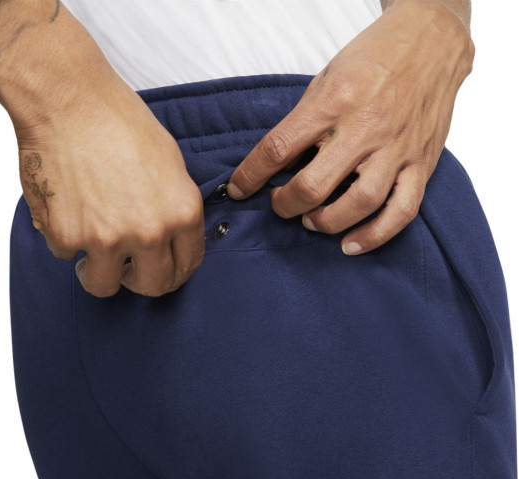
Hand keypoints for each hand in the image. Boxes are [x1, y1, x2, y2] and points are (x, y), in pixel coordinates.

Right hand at [18, 77, 204, 297]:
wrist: (69, 100)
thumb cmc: (120, 121)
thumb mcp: (172, 165)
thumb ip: (176, 208)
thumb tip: (174, 236)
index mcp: (182, 214)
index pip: (188, 265)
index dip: (174, 271)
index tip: (162, 270)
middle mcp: (149, 233)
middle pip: (152, 287)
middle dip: (140, 281)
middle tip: (129, 270)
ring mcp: (106, 239)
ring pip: (105, 285)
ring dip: (99, 273)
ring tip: (93, 252)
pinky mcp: (67, 236)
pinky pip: (67, 256)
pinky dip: (66, 239)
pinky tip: (69, 212)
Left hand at [227, 0, 474, 254]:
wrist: (432, 40)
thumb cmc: (374, 58)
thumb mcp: (326, 78)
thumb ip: (304, 122)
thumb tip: (276, 165)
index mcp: (334, 101)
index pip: (279, 148)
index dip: (251, 175)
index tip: (238, 190)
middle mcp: (365, 127)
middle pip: (315, 185)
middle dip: (287, 205)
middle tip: (280, 206)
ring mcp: (396, 148)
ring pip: (358, 203)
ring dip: (326, 222)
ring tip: (311, 222)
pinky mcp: (422, 163)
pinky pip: (401, 211)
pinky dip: (375, 235)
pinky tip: (351, 244)